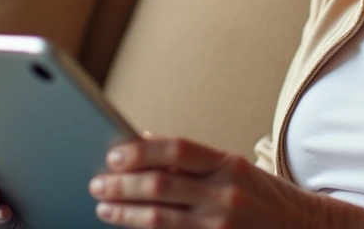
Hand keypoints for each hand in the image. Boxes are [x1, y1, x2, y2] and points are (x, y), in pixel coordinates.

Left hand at [88, 135, 363, 228]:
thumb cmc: (266, 198)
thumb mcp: (235, 168)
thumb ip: (193, 159)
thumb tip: (146, 141)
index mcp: (228, 164)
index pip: (175, 149)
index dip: (139, 151)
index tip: (113, 154)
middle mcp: (225, 195)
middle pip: (160, 186)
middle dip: (122, 186)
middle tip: (98, 184)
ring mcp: (221, 227)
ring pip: (159, 220)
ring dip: (125, 214)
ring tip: (105, 208)